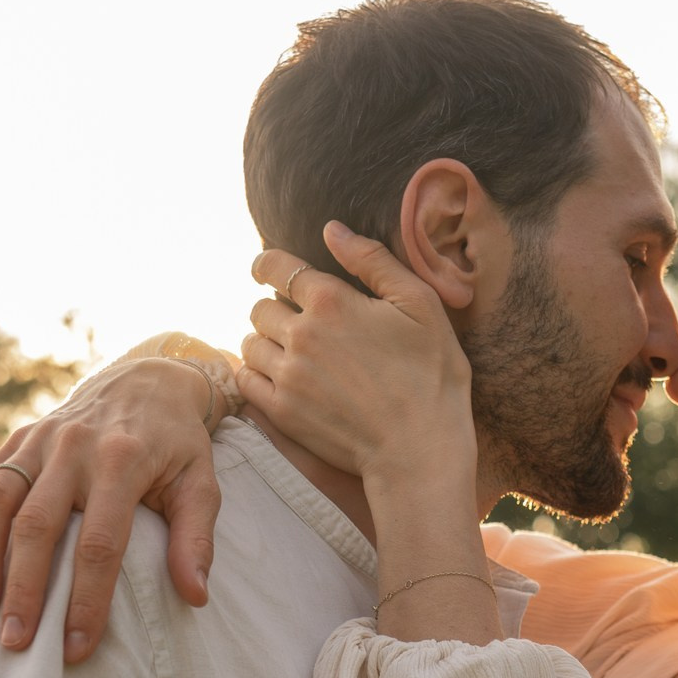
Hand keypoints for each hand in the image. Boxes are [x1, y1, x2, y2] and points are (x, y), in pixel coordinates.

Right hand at [0, 356, 222, 662]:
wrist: (146, 380)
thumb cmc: (176, 445)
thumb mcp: (201, 483)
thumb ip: (196, 539)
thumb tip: (195, 597)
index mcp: (123, 460)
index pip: (101, 542)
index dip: (87, 598)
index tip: (77, 648)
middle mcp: (74, 447)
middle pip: (39, 525)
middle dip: (25, 588)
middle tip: (15, 642)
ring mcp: (38, 440)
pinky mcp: (16, 439)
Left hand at [240, 222, 473, 483]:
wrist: (420, 448)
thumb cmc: (431, 374)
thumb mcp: (418, 304)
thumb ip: (372, 260)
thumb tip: (331, 229)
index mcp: (331, 300)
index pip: (274, 266)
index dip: (266, 264)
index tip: (266, 269)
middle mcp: (301, 334)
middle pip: (261, 307)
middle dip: (275, 308)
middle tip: (298, 321)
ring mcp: (288, 375)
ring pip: (251, 343)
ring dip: (265, 342)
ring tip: (291, 352)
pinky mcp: (282, 412)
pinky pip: (246, 379)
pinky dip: (256, 372)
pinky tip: (279, 376)